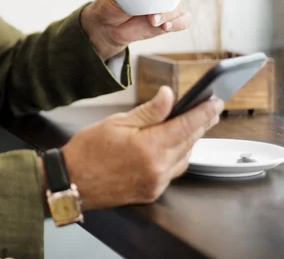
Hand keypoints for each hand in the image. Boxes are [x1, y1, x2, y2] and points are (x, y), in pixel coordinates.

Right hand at [61, 87, 222, 209]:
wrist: (73, 180)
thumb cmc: (88, 149)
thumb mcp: (117, 122)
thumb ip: (148, 111)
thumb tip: (168, 95)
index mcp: (150, 147)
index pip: (187, 126)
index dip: (204, 112)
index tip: (215, 102)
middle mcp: (158, 168)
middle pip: (189, 141)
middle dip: (202, 124)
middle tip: (210, 110)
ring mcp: (156, 183)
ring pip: (184, 158)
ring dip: (190, 140)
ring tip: (193, 124)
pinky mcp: (152, 192)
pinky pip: (174, 171)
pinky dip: (178, 156)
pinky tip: (174, 146)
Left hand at [80, 0, 191, 58]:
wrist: (106, 25)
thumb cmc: (111, 4)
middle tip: (153, 10)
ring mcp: (166, 5)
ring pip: (177, 6)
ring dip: (168, 14)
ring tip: (153, 21)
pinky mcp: (169, 21)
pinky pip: (184, 20)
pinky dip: (178, 23)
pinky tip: (166, 27)